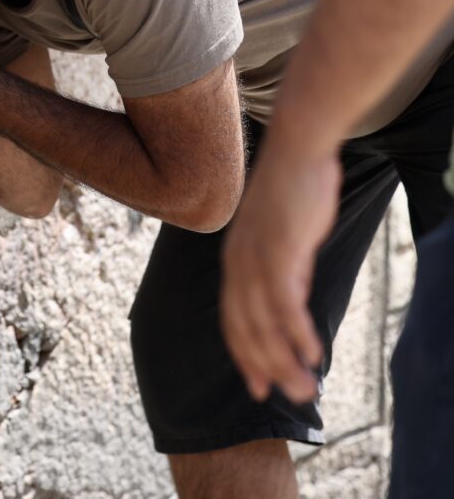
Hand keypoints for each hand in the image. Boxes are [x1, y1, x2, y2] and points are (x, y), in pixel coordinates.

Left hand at [220, 138, 340, 403]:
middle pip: (245, 330)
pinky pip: (285, 303)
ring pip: (264, 324)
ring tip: (305, 387)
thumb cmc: (293, 188)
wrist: (298, 146)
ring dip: (285, 360)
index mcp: (235, 262)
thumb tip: (293, 292)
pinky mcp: (280, 252)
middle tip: (288, 398)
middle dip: (265, 368)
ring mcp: (256, 258)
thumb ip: (283, 265)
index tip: (259, 386)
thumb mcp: (281, 234)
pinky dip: (297, 332)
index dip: (245, 355)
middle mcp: (238, 264)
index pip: (233, 321)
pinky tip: (311, 353)